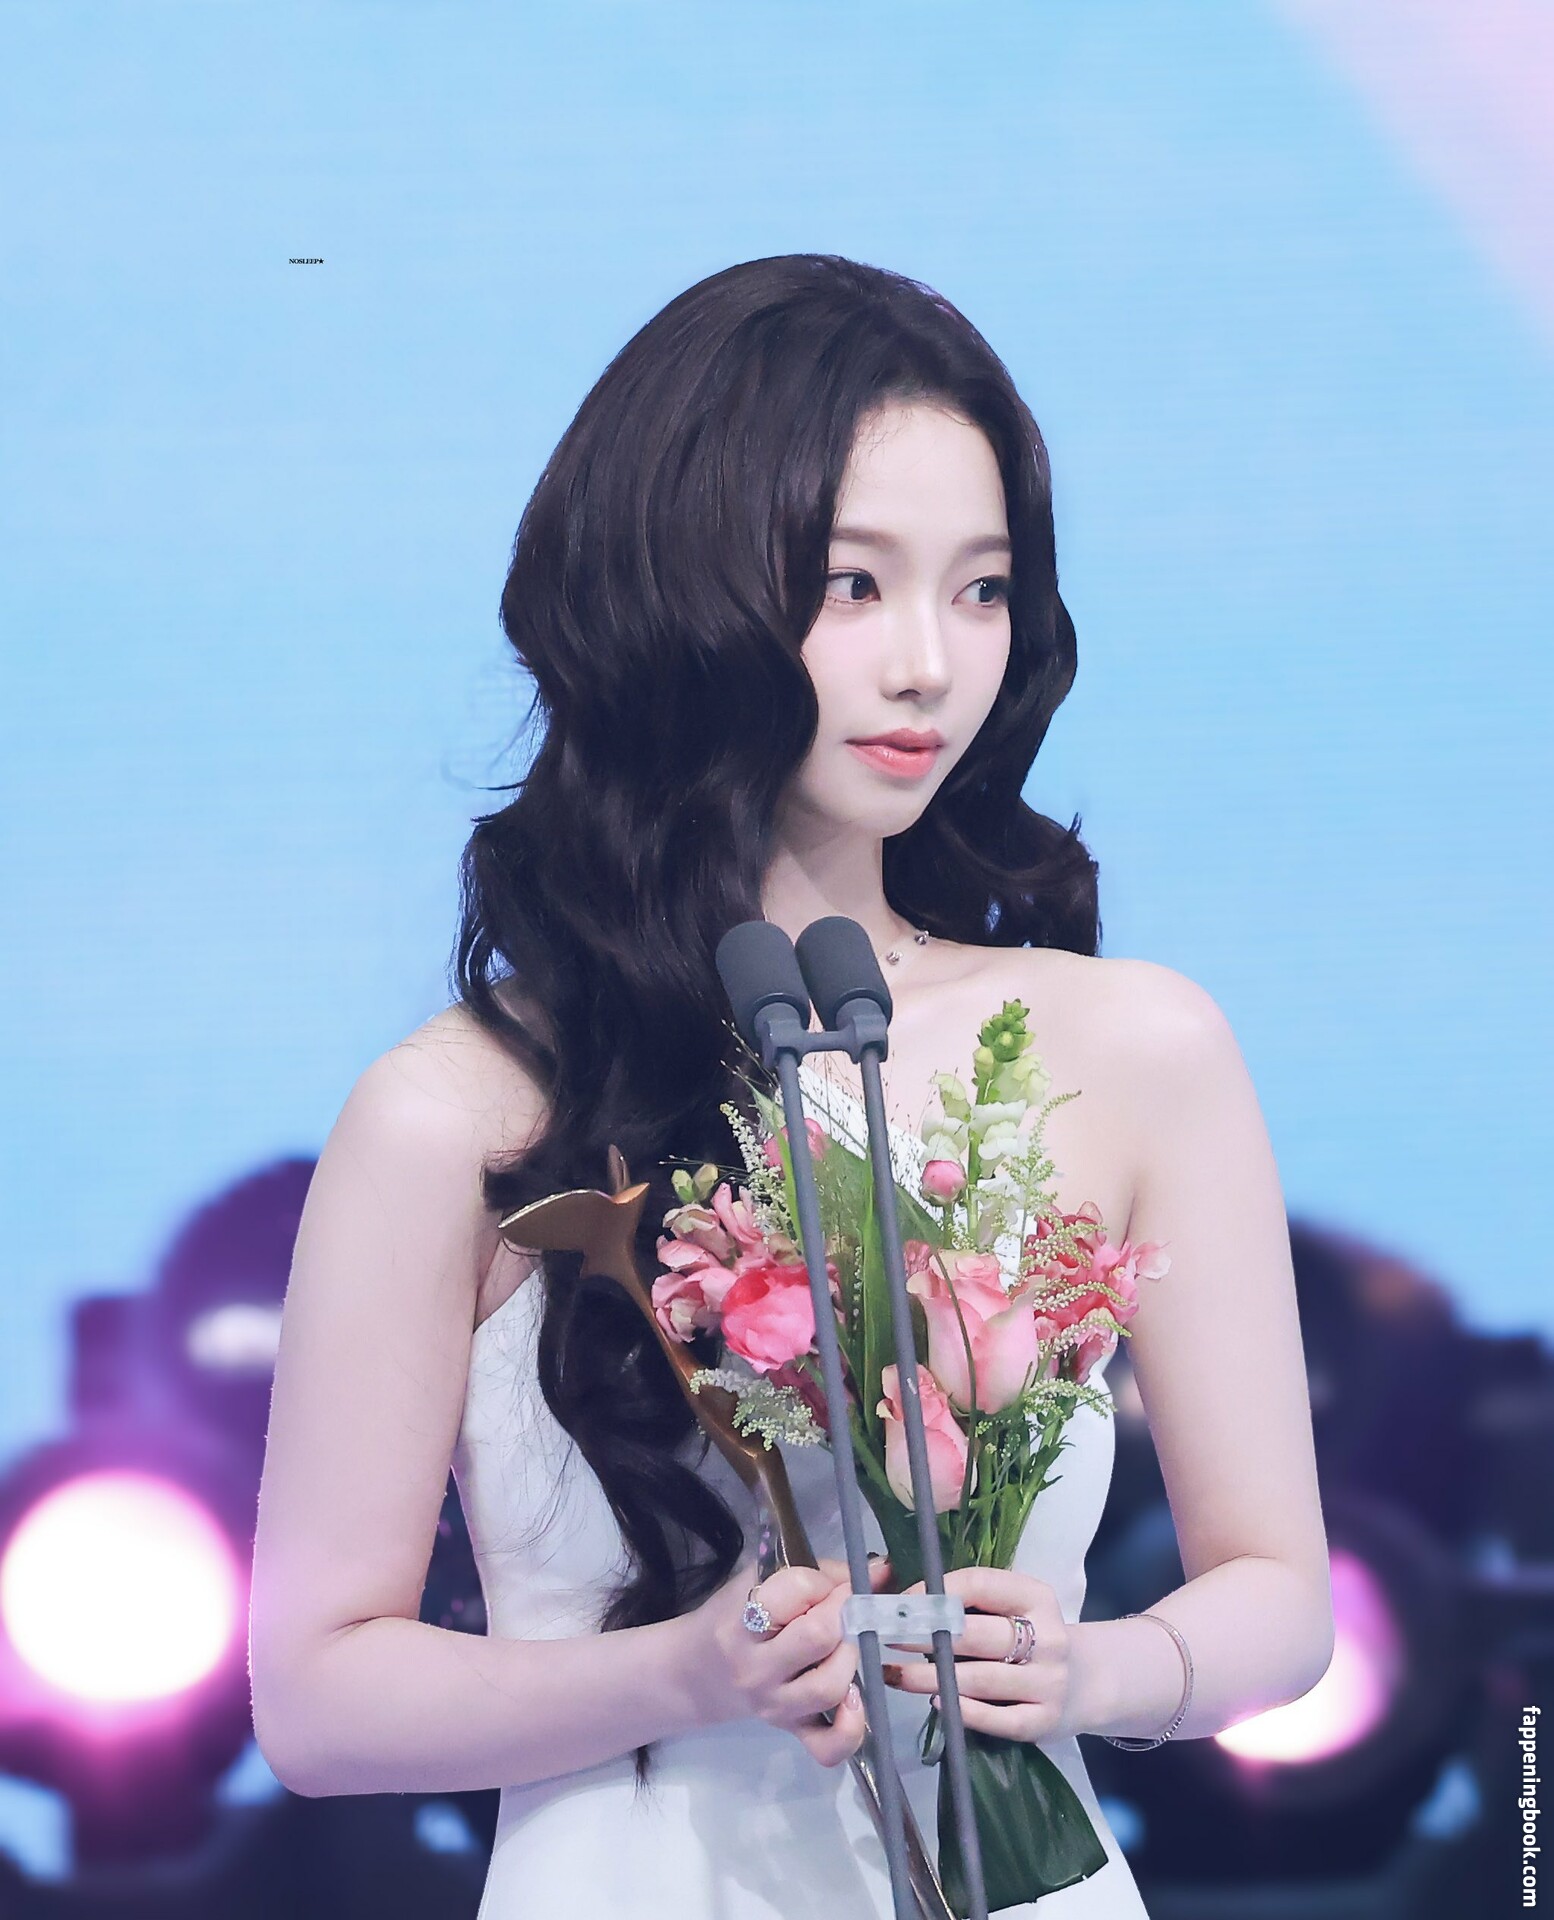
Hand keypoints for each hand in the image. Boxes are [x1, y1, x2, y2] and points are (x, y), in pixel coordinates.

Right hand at [678, 1555, 893, 1767]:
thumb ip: (817, 1572)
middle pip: (818, 1636)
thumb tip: (882, 1570)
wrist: (698, 1673)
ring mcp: (775, 1705)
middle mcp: (756, 1669)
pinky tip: (854, 1698)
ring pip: (829, 1686)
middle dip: (843, 1612)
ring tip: (843, 1644)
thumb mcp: (758, 1581)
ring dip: (849, 1656)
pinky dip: (851, 1728)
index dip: (822, 1581)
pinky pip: (829, 1746)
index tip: (824, 1585)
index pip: (795, 1590)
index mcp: (742, 1622)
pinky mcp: (792, 1730)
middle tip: (842, 1608)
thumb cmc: (733, 1616)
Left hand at [881, 1566, 1070, 1743]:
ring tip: (896, 1675)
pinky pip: (996, 1719)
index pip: (980, 1584)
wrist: (1087, 1682)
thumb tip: (909, 1601)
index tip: (901, 1603)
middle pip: (975, 1634)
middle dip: (925, 1635)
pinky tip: (936, 1702)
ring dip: (930, 1676)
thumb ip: (975, 1602)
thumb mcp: (1017, 1607)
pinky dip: (963, 1711)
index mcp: (1036, 1597)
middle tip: (888, 1639)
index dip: (935, 1592)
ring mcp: (1048, 1683)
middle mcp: (1047, 1638)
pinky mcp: (1042, 1722)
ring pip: (980, 1678)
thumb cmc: (1033, 1637)